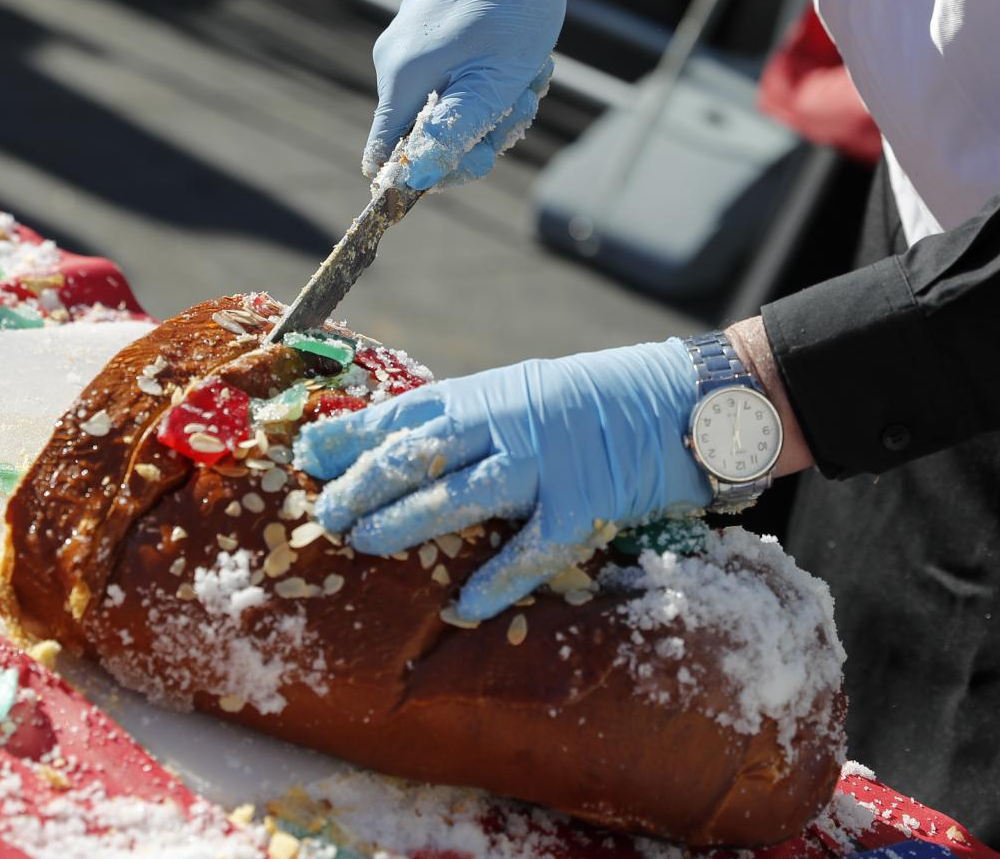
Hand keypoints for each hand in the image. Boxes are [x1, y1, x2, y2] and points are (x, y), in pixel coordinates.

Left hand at [294, 340, 711, 620]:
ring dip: (406, 519)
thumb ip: (476, 420)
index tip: (307, 455)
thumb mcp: (529, 392)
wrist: (691, 400)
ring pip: (461, 494)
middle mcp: (511, 421)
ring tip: (362, 541)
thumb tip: (407, 447)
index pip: (407, 412)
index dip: (353, 434)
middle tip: (324, 512)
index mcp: (492, 393)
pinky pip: (533, 549)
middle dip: (364, 481)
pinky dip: (498, 580)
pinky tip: (463, 606)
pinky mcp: (587, 503)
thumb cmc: (603, 400)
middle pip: (420, 451)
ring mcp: (549, 462)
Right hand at [363, 0, 570, 189]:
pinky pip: (451, 77)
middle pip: (426, 134)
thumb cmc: (511, 9)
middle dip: (479, 132)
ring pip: (446, 105)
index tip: (473, 162)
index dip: (423, 175)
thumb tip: (415, 179)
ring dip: (493, 104)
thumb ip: (452, 133)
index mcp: (402, 77)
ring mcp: (409, 44)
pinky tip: (515, 61)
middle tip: (523, 107)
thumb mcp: (493, 83)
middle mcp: (394, 62)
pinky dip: (486, 79)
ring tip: (528, 77)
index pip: (385, 154)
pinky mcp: (426, 33)